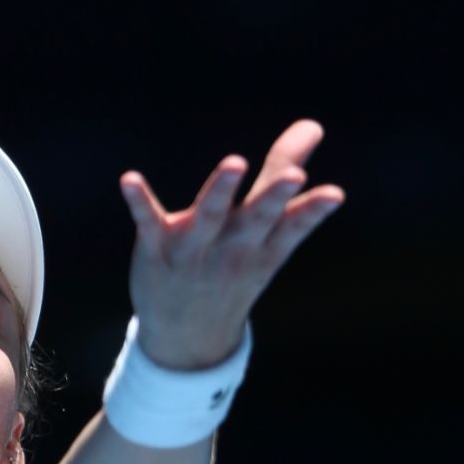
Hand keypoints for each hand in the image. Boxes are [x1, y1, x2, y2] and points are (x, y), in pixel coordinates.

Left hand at [119, 119, 345, 369]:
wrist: (186, 338)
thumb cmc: (233, 273)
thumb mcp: (266, 236)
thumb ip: (283, 180)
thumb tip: (313, 125)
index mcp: (264, 246)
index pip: (293, 224)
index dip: (314, 209)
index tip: (334, 194)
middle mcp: (233, 247)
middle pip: (257, 219)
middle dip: (274, 197)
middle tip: (294, 176)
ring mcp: (194, 248)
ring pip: (208, 216)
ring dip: (220, 190)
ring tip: (235, 163)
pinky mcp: (157, 246)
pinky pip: (147, 220)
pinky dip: (139, 201)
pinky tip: (129, 179)